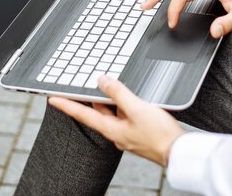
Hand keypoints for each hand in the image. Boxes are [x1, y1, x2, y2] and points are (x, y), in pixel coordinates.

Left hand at [48, 76, 184, 165]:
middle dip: (88, 99)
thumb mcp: (136, 108)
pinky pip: (125, 114)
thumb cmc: (159, 135)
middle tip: (75, 88)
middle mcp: (117, 132)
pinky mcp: (139, 131)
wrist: (180, 151)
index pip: (83, 114)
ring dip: (107, 99)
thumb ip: (118, 93)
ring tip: (102, 85)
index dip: (67, 105)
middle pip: (97, 112)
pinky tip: (127, 97)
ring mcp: (128, 133)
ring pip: (112, 112)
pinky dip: (122, 104)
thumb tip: (102, 81)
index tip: (52, 99)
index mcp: (111, 129)